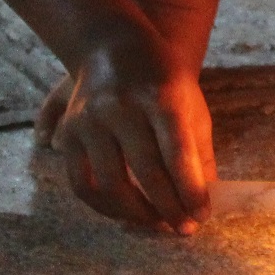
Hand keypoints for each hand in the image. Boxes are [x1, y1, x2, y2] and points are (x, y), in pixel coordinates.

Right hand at [52, 27, 213, 230]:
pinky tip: (126, 214)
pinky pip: (82, 183)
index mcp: (162, 96)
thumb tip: (204, 199)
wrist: (115, 45)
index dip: (191, 189)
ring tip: (158, 225)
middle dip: (168, 207)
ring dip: (136, 214)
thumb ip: (198, 151)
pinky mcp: (70, 132)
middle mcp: (123, 107)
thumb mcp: (191, 104)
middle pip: (146, 171)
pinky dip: (104, 206)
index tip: (202, 216)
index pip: (178, 152)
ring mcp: (91, 119)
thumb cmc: (164, 80)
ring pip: (110, 183)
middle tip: (184, 228)